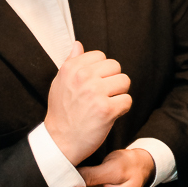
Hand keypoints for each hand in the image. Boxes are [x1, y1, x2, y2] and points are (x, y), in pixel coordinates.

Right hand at [45, 42, 131, 165]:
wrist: (60, 141)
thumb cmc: (62, 113)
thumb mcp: (59, 83)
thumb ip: (71, 62)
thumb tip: (78, 45)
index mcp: (72, 68)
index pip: (101, 56)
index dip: (101, 71)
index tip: (94, 83)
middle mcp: (83, 77)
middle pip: (116, 67)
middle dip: (113, 81)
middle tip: (102, 95)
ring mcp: (96, 93)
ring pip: (125, 81)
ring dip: (119, 94)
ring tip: (106, 104)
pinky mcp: (107, 109)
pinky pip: (127, 100)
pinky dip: (122, 109)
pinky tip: (110, 115)